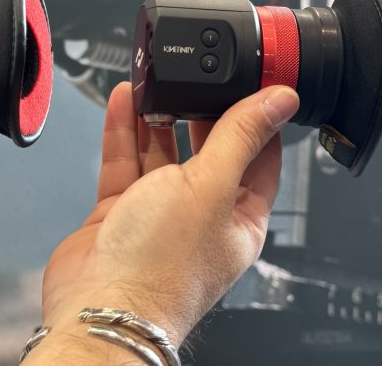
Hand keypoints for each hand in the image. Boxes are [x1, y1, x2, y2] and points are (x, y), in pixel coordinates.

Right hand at [33, 82, 298, 360]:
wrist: (101, 304)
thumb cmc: (163, 267)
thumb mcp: (211, 186)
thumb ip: (240, 137)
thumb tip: (280, 100)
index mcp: (239, 216)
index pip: (258, 157)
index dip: (256, 118)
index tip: (250, 82)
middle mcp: (201, 215)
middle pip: (205, 151)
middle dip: (199, 113)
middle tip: (194, 77)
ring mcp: (158, 213)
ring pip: (160, 153)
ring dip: (155, 118)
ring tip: (153, 82)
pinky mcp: (121, 212)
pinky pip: (126, 164)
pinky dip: (124, 132)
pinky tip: (124, 103)